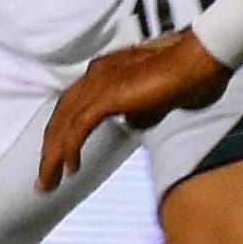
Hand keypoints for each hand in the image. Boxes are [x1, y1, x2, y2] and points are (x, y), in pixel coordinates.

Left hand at [38, 30, 231, 190]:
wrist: (197, 63)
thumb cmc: (186, 77)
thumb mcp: (155, 100)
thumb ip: (138, 110)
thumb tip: (130, 122)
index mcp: (104, 71)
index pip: (72, 105)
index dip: (61, 133)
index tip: (57, 157)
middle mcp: (96, 73)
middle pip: (61, 115)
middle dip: (49, 149)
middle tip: (45, 178)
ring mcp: (100, 82)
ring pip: (64, 123)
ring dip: (53, 155)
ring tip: (49, 181)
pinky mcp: (108, 95)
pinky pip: (79, 127)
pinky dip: (70, 149)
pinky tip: (69, 168)